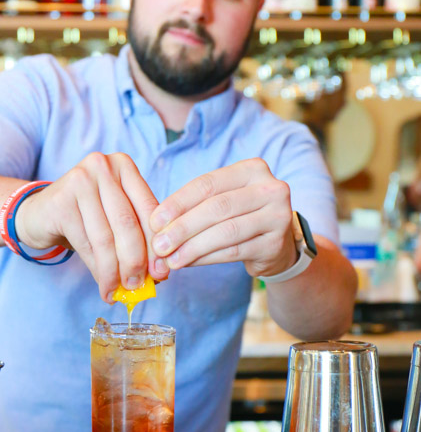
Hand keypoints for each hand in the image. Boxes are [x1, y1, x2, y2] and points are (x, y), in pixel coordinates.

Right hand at [15, 152, 168, 301]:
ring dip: (114, 272)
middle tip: (138, 286)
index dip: (156, 246)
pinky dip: (97, 271)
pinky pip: (86, 244)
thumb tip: (160, 273)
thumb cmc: (85, 218)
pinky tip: (103, 286)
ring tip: (118, 291)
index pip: (149, 210)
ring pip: (106, 238)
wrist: (38, 214)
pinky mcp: (61, 201)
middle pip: (128, 224)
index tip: (161, 274)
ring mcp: (79, 180)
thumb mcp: (114, 219)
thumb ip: (139, 236)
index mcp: (124, 165)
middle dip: (136, 261)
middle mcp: (103, 166)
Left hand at [149, 158, 297, 277]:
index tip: (154, 221)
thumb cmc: (240, 216)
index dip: (178, 203)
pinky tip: (188, 262)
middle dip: (182, 228)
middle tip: (159, 245)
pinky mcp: (275, 244)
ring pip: (225, 232)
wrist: (277, 243)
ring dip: (192, 247)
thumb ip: (194, 206)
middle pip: (217, 208)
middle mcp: (270, 189)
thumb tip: (157, 225)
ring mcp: (277, 216)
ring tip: (170, 259)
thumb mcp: (223, 200)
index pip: (208, 184)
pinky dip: (206, 258)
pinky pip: (234, 251)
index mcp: (252, 169)